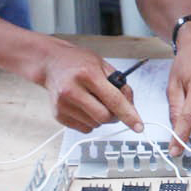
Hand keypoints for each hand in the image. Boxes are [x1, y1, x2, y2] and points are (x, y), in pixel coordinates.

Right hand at [29, 39, 143, 133]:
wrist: (51, 63)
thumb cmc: (78, 62)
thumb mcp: (103, 65)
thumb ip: (120, 85)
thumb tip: (131, 107)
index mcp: (88, 74)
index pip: (113, 100)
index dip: (128, 115)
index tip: (138, 126)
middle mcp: (73, 90)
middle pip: (104, 117)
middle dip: (114, 116)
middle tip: (113, 107)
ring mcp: (63, 104)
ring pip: (95, 125)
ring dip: (101, 118)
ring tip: (93, 101)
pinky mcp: (58, 114)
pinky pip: (84, 128)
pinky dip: (90, 121)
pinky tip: (84, 107)